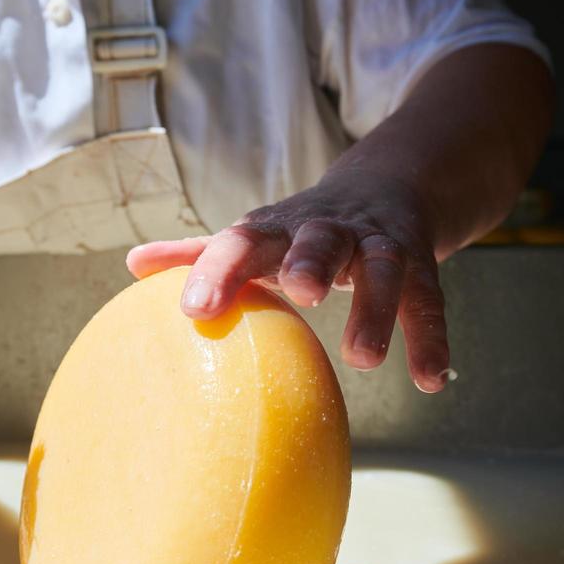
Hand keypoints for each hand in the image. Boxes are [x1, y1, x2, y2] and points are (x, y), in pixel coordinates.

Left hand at [127, 168, 454, 392]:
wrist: (392, 182)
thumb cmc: (304, 228)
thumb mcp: (259, 233)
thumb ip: (202, 253)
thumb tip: (131, 265)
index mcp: (280, 227)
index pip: (243, 241)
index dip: (219, 271)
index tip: (194, 311)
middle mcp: (330, 231)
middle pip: (321, 239)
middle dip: (312, 261)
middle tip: (302, 293)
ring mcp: (380, 245)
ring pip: (384, 269)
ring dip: (376, 309)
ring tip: (362, 359)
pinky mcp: (421, 266)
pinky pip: (429, 302)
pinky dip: (432, 339)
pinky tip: (432, 381)